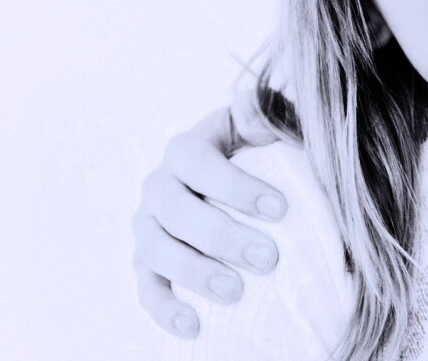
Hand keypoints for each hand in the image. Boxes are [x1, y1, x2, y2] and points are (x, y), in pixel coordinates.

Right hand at [131, 88, 283, 336]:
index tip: (280, 208)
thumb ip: (268, 113)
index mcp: (189, 147)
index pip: (197, 160)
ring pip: (155, 248)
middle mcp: (161, 184)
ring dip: (193, 271)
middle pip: (174, 208)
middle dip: (221, 234)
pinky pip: (147, 287)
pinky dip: (164, 308)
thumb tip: (249, 101)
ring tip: (236, 292)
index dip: (234, 184)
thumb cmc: (271, 155)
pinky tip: (193, 326)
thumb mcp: (275, 127)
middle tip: (268, 258)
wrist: (254, 193)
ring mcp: (150, 225)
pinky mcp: (148, 263)